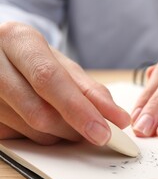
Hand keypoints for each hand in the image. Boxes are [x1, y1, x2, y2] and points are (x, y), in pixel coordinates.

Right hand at [0, 22, 129, 144]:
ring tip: (66, 120)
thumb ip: (90, 90)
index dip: (78, 110)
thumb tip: (118, 119)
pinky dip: (41, 136)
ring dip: (59, 134)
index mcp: (18, 40)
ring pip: (31, 131)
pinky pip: (19, 138)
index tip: (103, 132)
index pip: (49, 79)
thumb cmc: (34, 59)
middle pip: (39, 112)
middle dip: (74, 128)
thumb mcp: (62, 64)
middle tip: (94, 131)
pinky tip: (43, 121)